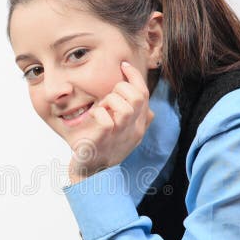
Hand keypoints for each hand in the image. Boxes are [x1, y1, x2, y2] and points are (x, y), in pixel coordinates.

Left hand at [67, 61, 154, 183]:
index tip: (123, 66)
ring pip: (125, 107)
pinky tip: (94, 117)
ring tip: (102, 109)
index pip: (144, 94)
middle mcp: (133, 130)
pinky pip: (106, 119)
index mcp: (139, 126)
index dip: (134, 77)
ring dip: (110, 101)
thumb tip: (149, 111)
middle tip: (108, 98)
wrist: (90, 173)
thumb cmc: (105, 150)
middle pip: (138, 97)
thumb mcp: (125, 136)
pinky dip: (99, 113)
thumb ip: (137, 122)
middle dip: (121, 88)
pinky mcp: (103, 140)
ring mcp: (119, 136)